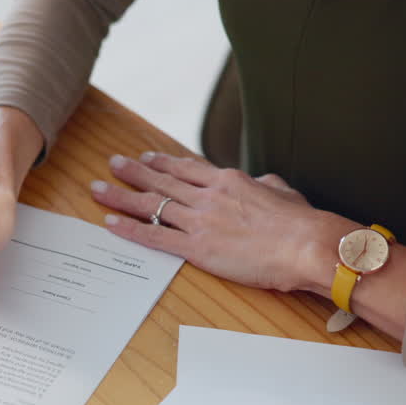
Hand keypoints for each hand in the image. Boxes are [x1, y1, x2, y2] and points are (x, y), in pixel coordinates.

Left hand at [92, 152, 356, 292]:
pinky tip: (111, 223)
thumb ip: (263, 184)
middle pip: (162, 180)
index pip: (186, 168)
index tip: (147, 157)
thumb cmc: (302, 222)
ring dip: (121, 196)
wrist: (307, 245)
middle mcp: (208, 196)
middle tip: (112, 164)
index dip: (163, 163)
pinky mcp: (196, 247)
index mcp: (228, 181)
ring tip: (98, 189)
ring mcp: (199, 221)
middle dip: (133, 172)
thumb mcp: (282, 191)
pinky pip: (154, 236)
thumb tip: (257, 182)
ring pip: (151, 204)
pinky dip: (130, 229)